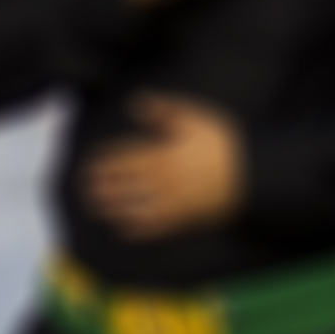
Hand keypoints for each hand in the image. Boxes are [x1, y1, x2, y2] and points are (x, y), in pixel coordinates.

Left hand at [76, 93, 243, 238]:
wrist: (250, 174)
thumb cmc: (220, 143)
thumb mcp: (194, 118)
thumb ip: (163, 110)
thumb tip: (134, 103)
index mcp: (164, 154)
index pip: (125, 158)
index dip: (104, 162)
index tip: (89, 164)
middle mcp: (164, 181)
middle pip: (125, 184)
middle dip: (102, 186)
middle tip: (83, 187)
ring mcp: (172, 203)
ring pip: (134, 207)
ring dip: (112, 208)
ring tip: (95, 207)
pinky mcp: (182, 220)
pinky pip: (152, 228)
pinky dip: (133, 229)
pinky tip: (120, 227)